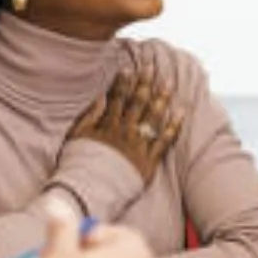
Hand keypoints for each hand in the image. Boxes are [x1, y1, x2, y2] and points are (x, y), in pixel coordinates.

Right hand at [66, 70, 183, 182]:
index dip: (123, 82)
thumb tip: (99, 96)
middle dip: (144, 83)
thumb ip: (88, 116)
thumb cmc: (79, 165)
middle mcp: (124, 133)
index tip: (128, 68)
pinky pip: (164, 142)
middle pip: (137, 103)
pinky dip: (173, 127)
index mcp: (107, 126)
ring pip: (152, 118)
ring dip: (161, 99)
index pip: (117, 99)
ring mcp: (138, 146)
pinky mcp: (148, 162)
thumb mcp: (76, 137)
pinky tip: (180, 112)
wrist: (89, 192)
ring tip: (168, 84)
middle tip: (151, 66)